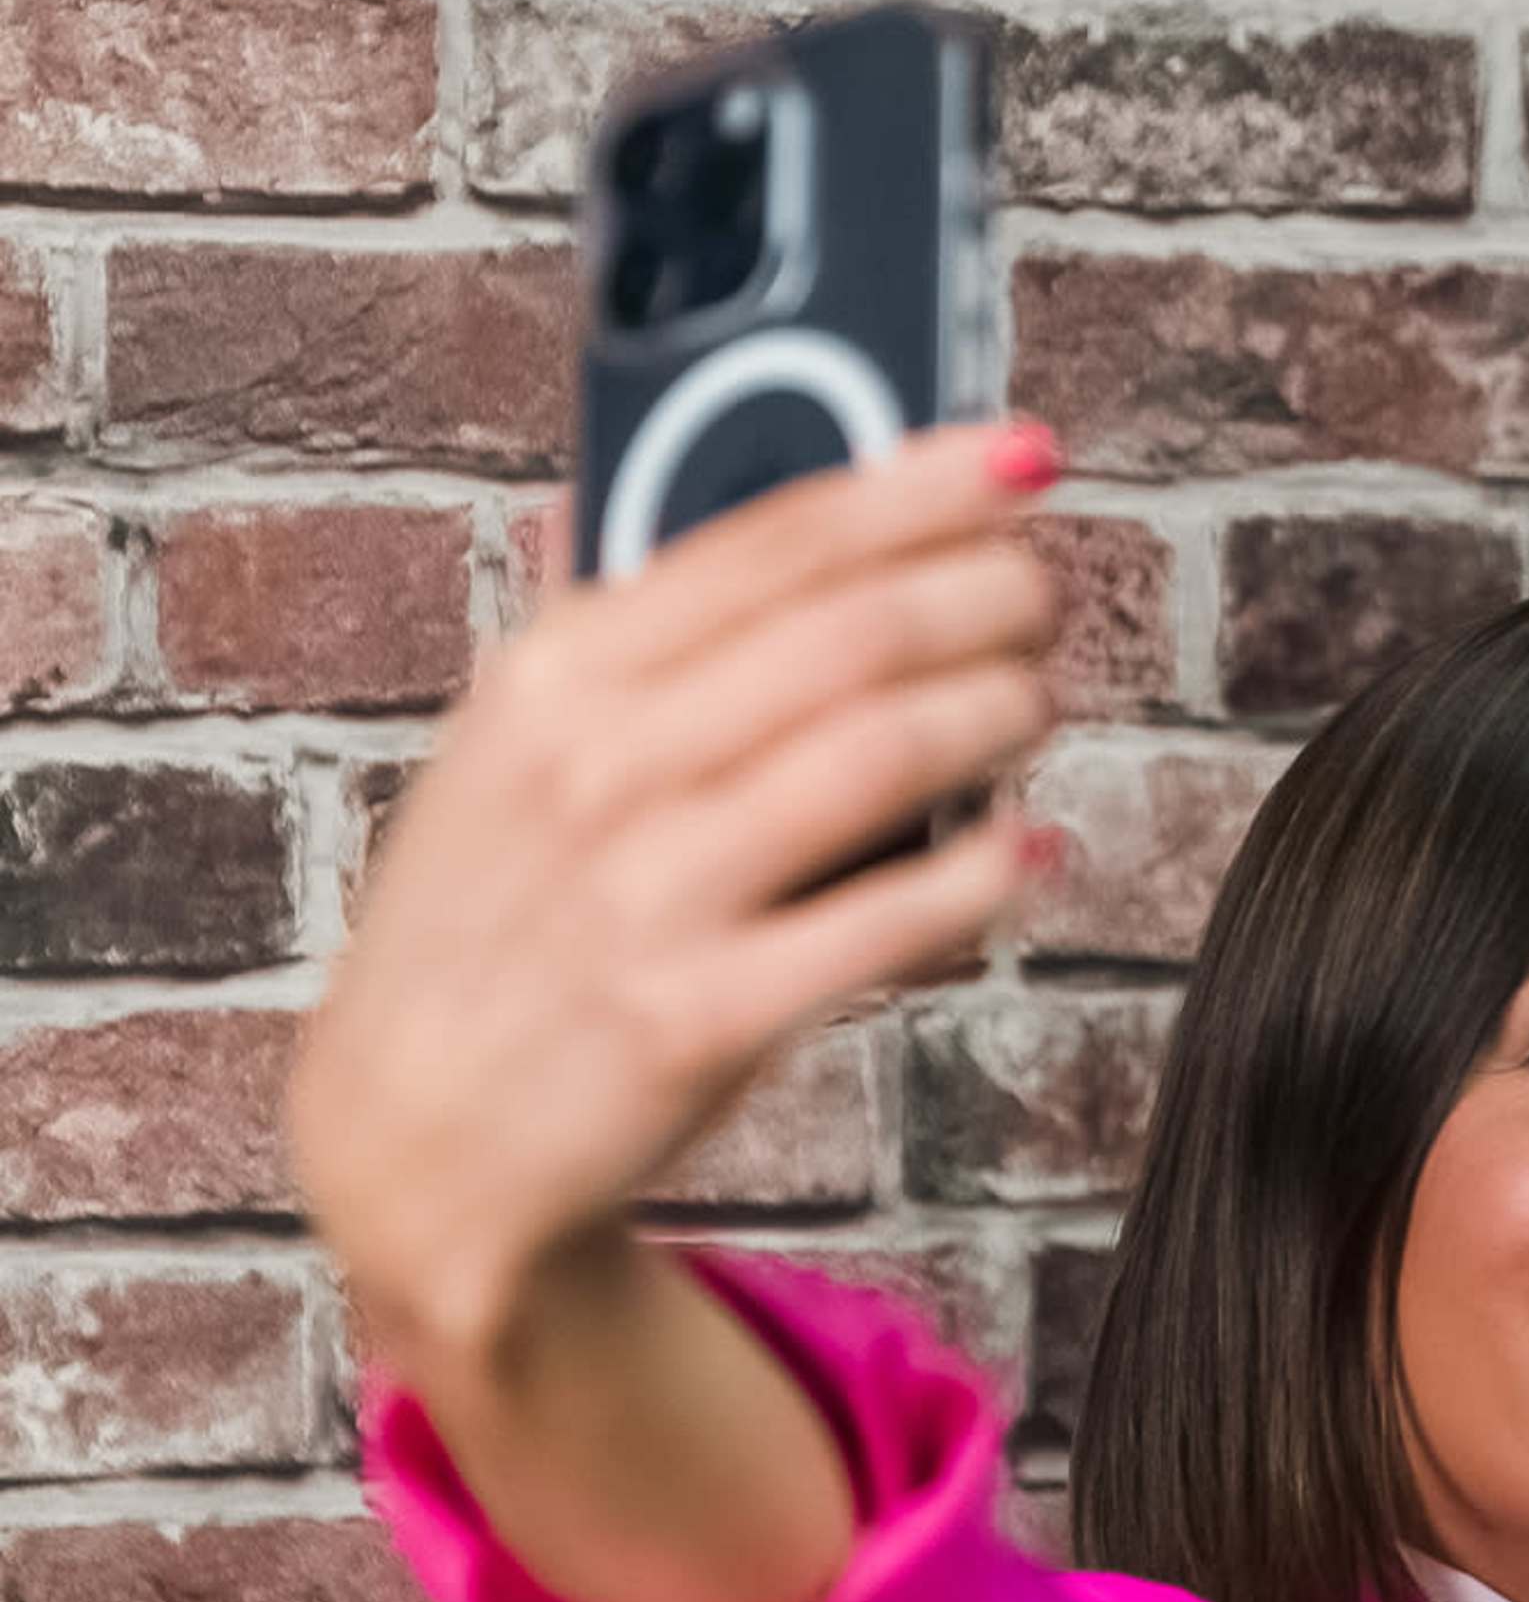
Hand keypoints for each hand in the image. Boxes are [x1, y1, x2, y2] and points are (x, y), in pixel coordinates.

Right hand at [295, 422, 1062, 1384]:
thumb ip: (595, 631)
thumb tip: (638, 477)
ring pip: (881, 752)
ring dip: (996, 709)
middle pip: (850, 631)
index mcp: (551, 676)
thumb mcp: (502, 756)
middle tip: (1042, 595)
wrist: (412, 1146)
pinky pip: (883, 921)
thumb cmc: (491, 931)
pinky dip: (980, 873)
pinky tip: (1030, 846)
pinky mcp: (697, 1016)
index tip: (1018, 455)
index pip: (770, 538)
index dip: (919, 485)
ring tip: (1038, 696)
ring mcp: (646, 893)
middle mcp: (595, 766)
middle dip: (982, 594)